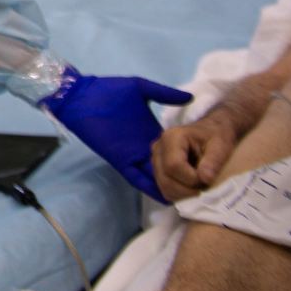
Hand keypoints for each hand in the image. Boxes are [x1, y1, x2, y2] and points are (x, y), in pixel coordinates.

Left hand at [41, 68, 193, 200]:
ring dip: (167, 187)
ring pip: (153, 176)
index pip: (173, 151)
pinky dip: (148, 187)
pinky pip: (135, 177)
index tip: (208, 171)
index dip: (188, 160)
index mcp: (150, 131)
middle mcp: (143, 146)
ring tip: (189, 201)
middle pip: (166, 168)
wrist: (82, 94)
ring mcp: (132, 154)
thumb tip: (190, 97)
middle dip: (181, 180)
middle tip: (203, 194)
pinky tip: (164, 197)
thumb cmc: (109, 90)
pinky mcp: (119, 159)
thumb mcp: (142, 89)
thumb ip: (165, 94)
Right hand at [153, 107, 240, 201]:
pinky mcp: (158, 169)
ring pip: (163, 186)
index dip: (191, 179)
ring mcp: (156, 159)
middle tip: (205, 186)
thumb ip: (214, 161)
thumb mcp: (221, 145)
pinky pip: (164, 188)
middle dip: (187, 189)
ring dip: (183, 193)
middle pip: (165, 179)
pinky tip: (191, 187)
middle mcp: (158, 148)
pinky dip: (179, 194)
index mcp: (172, 137)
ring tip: (199, 186)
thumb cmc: (216, 136)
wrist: (210, 131)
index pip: (173, 166)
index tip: (207, 180)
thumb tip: (204, 179)